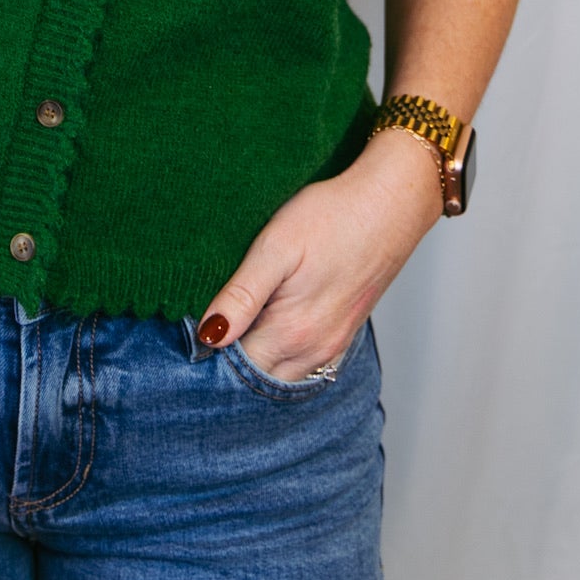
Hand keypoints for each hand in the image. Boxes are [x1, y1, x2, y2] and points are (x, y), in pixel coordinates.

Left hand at [197, 128, 443, 378]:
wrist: (391, 203)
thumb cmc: (333, 216)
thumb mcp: (276, 247)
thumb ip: (242, 296)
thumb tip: (208, 335)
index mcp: (292, 332)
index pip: (236, 367)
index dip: (209, 352)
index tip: (189, 332)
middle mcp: (315, 350)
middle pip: (259, 377)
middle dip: (229, 363)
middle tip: (205, 329)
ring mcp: (334, 345)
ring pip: (283, 374)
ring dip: (256, 360)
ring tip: (234, 326)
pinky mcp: (344, 333)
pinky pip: (306, 364)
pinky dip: (282, 356)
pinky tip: (269, 328)